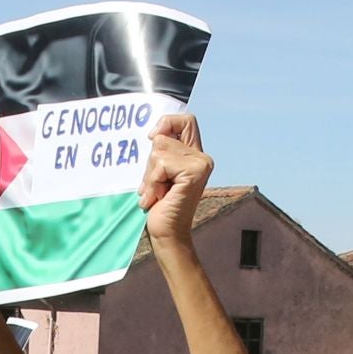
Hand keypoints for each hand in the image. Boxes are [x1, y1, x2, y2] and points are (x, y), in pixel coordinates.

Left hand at [139, 112, 211, 246]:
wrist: (166, 234)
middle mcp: (202, 157)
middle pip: (163, 137)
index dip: (167, 123)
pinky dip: (152, 183)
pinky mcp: (195, 172)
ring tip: (157, 193)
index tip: (151, 139)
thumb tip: (153, 134)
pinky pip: (161, 165)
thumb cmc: (159, 206)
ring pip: (159, 151)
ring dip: (150, 176)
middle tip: (155, 186)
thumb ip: (160, 154)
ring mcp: (201, 164)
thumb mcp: (157, 174)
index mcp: (194, 154)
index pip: (185, 120)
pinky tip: (157, 198)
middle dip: (150, 163)